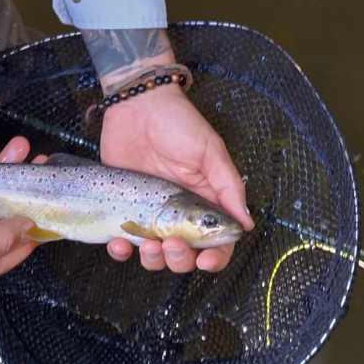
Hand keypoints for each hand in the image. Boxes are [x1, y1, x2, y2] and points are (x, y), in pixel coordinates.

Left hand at [99, 86, 252, 273]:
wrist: (136, 103)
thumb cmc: (178, 122)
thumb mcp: (210, 151)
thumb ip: (229, 186)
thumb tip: (245, 223)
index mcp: (204, 202)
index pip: (216, 242)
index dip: (214, 257)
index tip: (204, 260)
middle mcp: (179, 214)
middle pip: (185, 255)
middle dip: (179, 258)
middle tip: (171, 242)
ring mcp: (150, 213)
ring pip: (154, 255)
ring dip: (152, 259)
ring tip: (147, 243)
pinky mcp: (123, 209)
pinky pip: (123, 242)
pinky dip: (120, 251)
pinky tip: (118, 242)